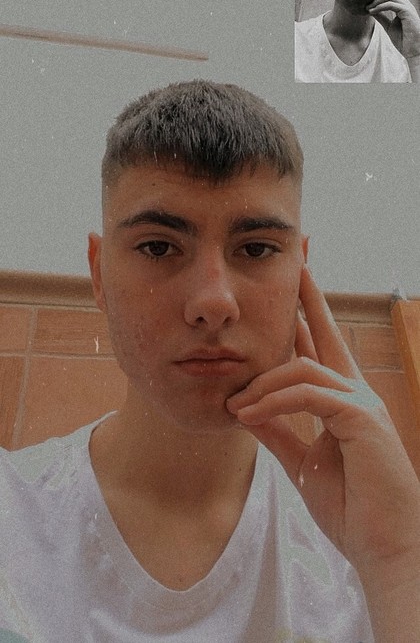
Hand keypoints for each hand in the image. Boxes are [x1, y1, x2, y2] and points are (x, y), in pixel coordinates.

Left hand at [227, 266, 419, 580]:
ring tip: (235, 405)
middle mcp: (355, 391)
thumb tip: (244, 409)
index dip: (305, 314)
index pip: (318, 346)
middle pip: (326, 330)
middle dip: (308, 293)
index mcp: (341, 399)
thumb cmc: (352, 506)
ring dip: (263, 383)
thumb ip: (278, 432)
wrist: (383, 546)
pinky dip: (274, 402)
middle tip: (296, 258)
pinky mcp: (361, 417)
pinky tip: (248, 414)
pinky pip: (308, 394)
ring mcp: (361, 401)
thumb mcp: (302, 462)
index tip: (294, 283)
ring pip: (303, 367)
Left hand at [367, 0, 419, 60]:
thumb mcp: (389, 26)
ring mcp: (407, 7)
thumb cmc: (404, 40)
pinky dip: (380, 7)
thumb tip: (372, 10)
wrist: (414, 51)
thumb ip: (382, 17)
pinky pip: (391, 5)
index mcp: (402, 6)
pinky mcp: (407, 12)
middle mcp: (405, 4)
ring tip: (368, 8)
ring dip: (376, 1)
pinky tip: (372, 11)